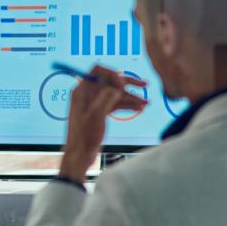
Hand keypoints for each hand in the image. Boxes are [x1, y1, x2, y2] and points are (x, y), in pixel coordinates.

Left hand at [60, 65, 147, 181]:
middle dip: (127, 84)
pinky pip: (115, 104)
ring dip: (130, 97)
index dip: (112, 75)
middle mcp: (88, 94)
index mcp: (82, 91)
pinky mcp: (99, 113)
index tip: (123, 86)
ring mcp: (94, 104)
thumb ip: (107, 97)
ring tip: (146, 103)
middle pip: (110, 82)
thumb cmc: (84, 136)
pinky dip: (126, 105)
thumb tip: (117, 86)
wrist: (80, 155)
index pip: (98, 71)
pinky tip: (138, 108)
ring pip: (115, 94)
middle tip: (144, 85)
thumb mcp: (96, 115)